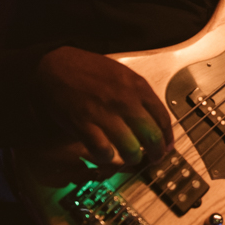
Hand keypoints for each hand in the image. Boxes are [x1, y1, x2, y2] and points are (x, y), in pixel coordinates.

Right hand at [34, 46, 174, 169]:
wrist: (56, 66)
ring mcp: (104, 113)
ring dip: (133, 158)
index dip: (168, 137)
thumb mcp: (123, 74)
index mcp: (137, 87)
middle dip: (157, 152)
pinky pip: (103, 150)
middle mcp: (125, 101)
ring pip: (130, 148)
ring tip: (132, 158)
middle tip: (155, 158)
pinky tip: (107, 154)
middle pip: (151, 136)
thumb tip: (155, 119)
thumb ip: (140, 95)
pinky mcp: (84, 124)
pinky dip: (107, 157)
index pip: (163, 118)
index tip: (168, 145)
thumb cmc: (89, 70)